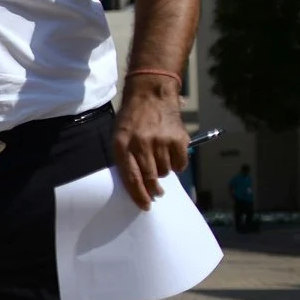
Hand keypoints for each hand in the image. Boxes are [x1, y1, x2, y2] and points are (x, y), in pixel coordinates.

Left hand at [113, 75, 185, 209]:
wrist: (151, 93)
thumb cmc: (132, 118)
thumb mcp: (119, 135)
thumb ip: (125, 157)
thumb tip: (136, 185)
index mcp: (122, 144)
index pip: (131, 177)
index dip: (138, 195)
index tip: (144, 206)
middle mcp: (141, 144)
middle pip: (149, 178)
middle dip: (153, 190)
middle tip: (156, 193)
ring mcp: (161, 141)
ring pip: (165, 172)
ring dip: (163, 171)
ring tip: (159, 159)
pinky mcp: (178, 138)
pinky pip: (180, 164)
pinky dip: (177, 164)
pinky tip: (171, 154)